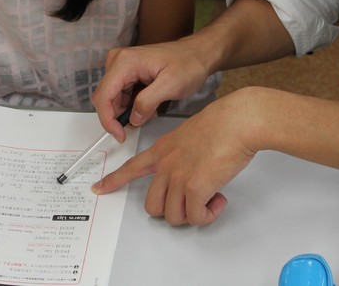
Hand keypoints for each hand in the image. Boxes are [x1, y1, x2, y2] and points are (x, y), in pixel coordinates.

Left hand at [92, 88, 263, 225]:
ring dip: (193, 214)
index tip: (99, 188)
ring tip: (210, 201)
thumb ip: (183, 153)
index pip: (131, 167)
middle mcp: (166, 165)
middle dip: (171, 211)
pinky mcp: (195, 188)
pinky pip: (195, 217)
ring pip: (173, 216)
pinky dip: (208, 215)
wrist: (238, 121)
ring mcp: (179, 177)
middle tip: (191, 204)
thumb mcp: (191, 134)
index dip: (114, 180)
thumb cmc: (224, 124)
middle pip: (153, 205)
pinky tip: (218, 201)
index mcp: (163, 149)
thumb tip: (191, 170)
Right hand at [93, 38, 215, 139]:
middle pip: (105, 97)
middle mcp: (118, 61)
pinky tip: (148, 105)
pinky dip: (132, 105)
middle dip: (118, 116)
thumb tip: (133, 119)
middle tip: (138, 125)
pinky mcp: (127, 71)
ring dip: (127, 111)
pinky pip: (121, 94)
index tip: (120, 135)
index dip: (108, 120)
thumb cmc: (188, 64)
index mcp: (125, 62)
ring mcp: (122, 65)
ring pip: (112, 98)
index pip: (103, 96)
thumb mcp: (171, 85)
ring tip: (150, 112)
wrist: (198, 53)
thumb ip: (148, 102)